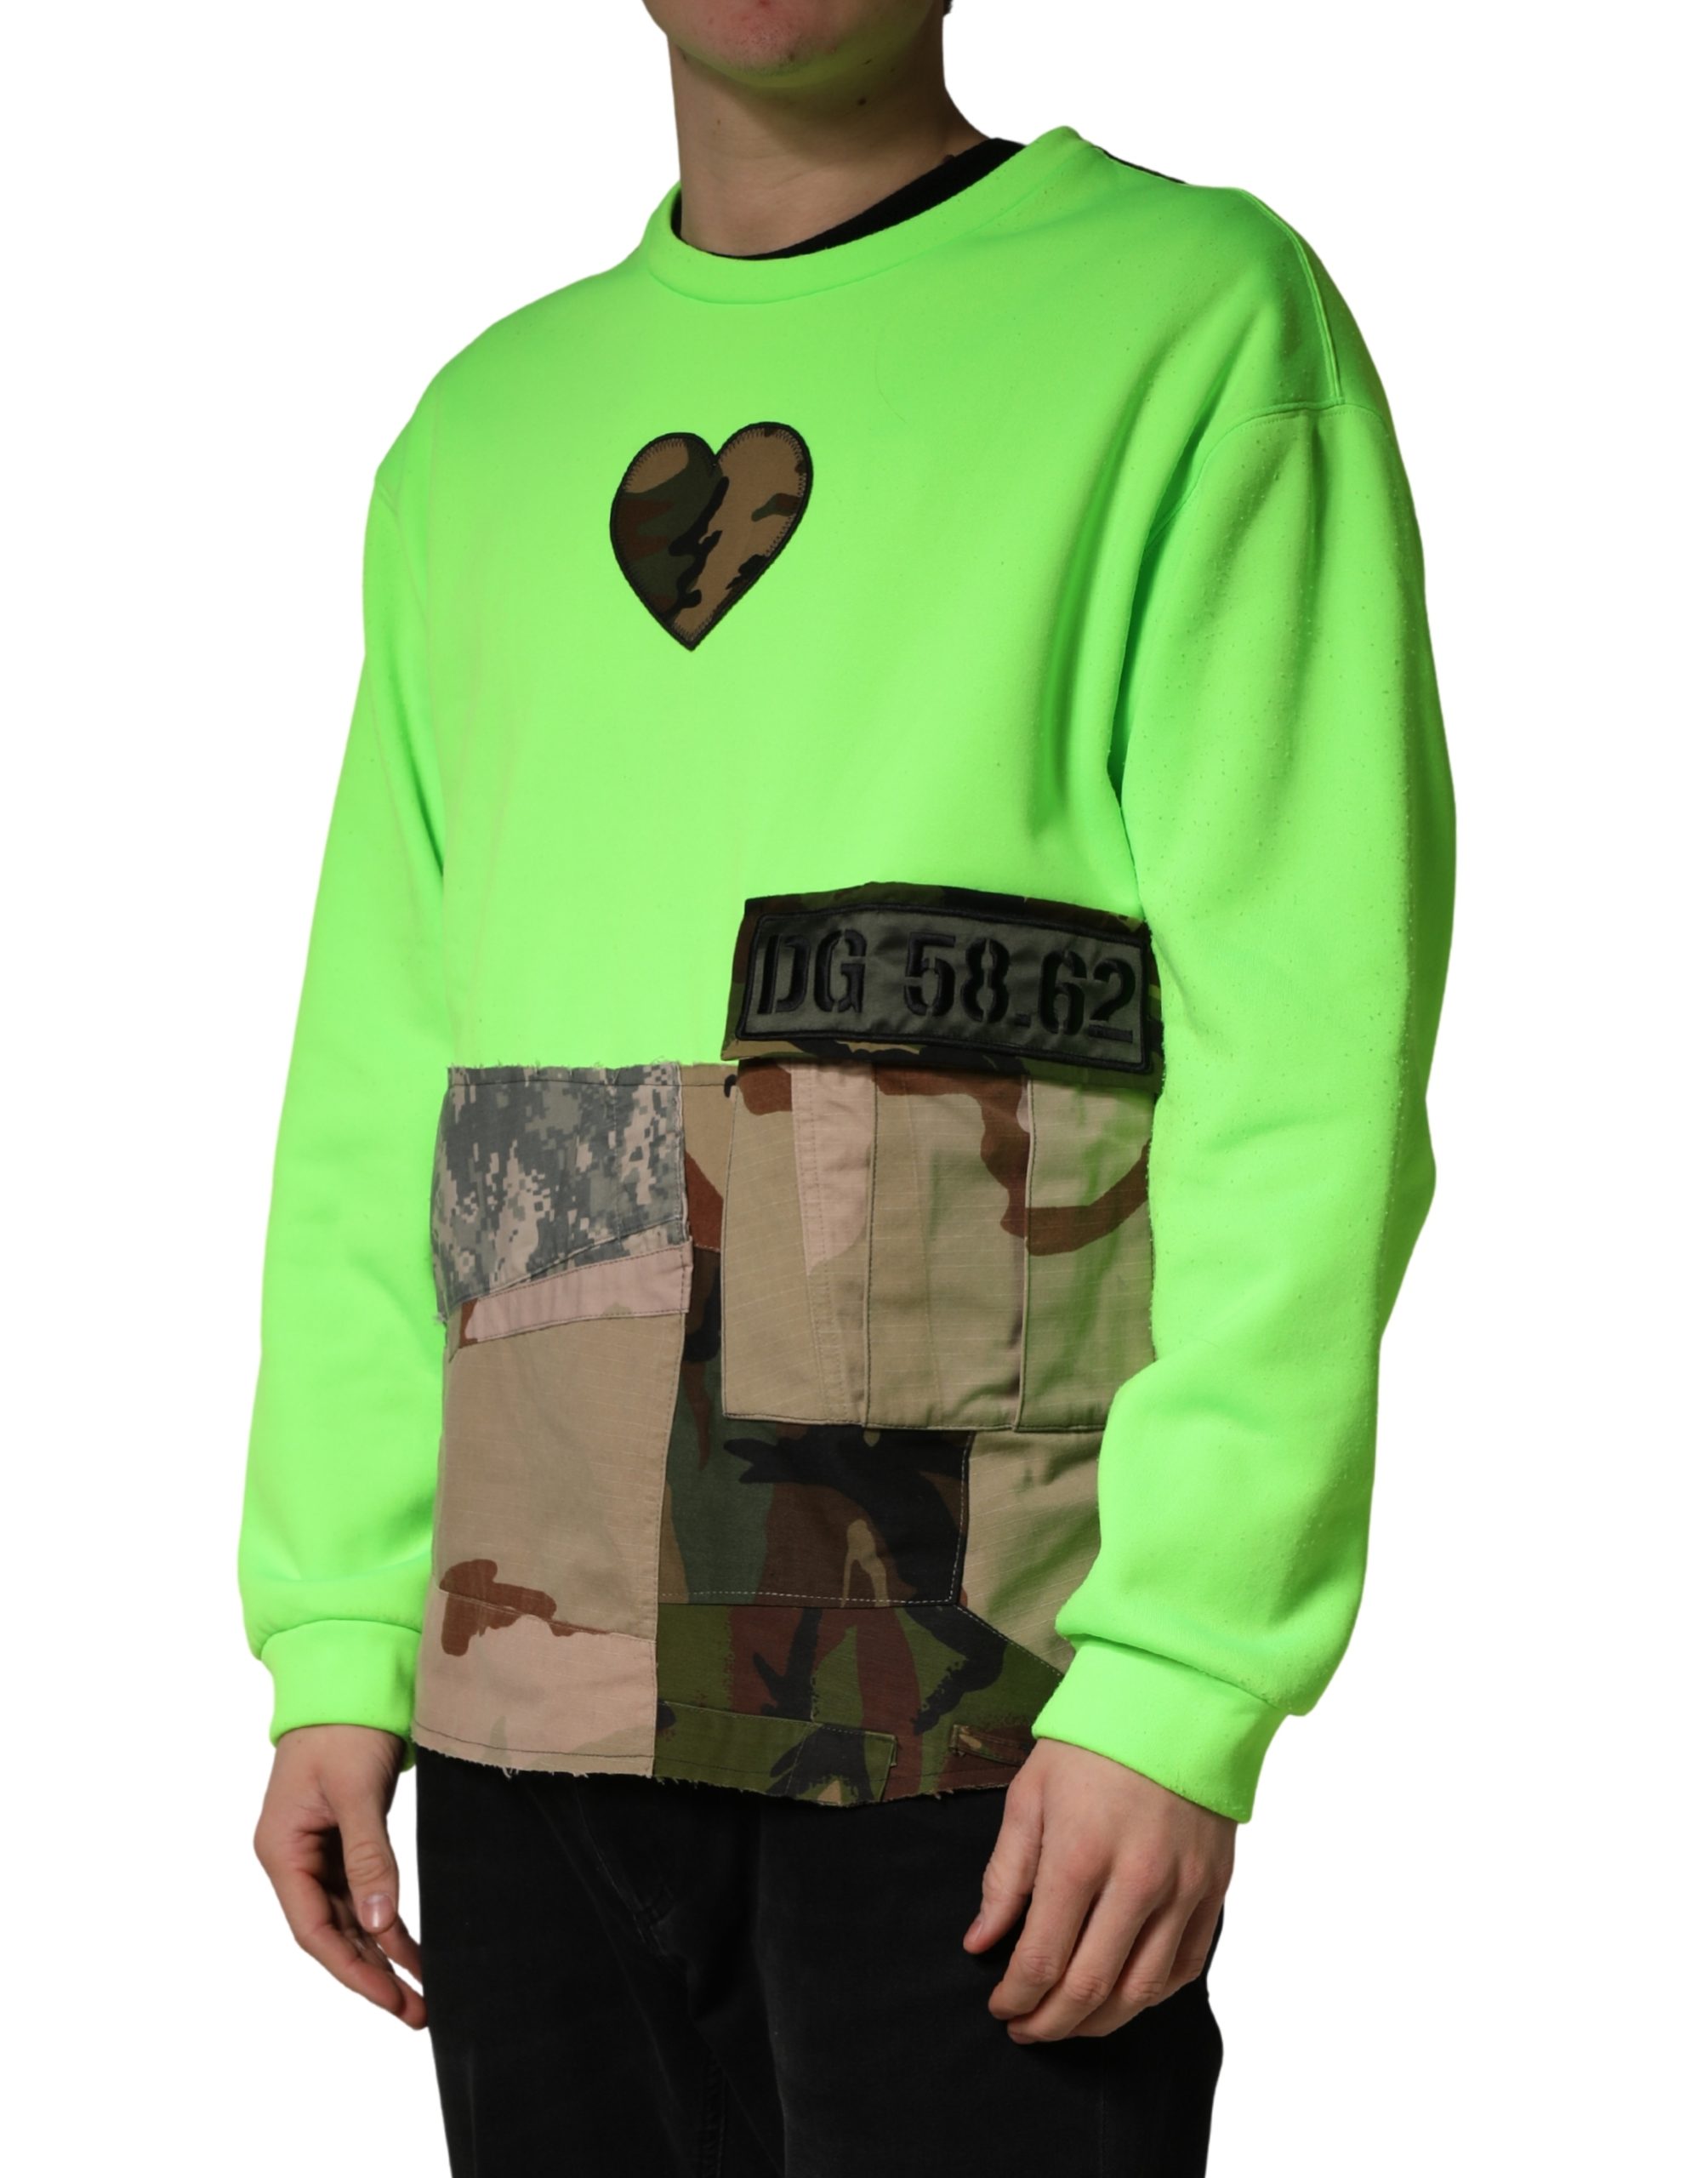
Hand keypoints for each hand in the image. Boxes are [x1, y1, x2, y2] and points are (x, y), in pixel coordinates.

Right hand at [253, 1723, 426, 2028]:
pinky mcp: (343, 1840)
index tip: (389, 1998)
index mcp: (281, 1849)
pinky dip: (386, 1921)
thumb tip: (377, 1923)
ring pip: (349, 1919)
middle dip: (372, 1975)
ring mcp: (317, 1851)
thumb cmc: (343, 1727)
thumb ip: (367, 1855)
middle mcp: (294, 1857)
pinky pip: (363, 1894)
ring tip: (421, 1995)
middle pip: (331, 1933)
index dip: (350, 1969)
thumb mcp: (356, 1791)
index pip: (312, 1928)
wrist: (348, 1677)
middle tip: (417, 2012)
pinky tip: (412, 1949)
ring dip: (382, 1955)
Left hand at [964, 1738, 1233, 2042]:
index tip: (999, 2006)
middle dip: (1051, 2023)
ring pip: (1141, 1991)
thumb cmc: (1092, 1744)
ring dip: (1099, 2021)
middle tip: (1026, 2029)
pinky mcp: (1213, 1891)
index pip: (1042, 1959)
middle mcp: (1135, 1883)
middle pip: (1090, 1988)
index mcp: (1079, 1857)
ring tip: (1069, 2022)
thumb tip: (981, 1942)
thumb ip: (1005, 1875)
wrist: (1176, 1702)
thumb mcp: (1029, 1795)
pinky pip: (1184, 1968)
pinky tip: (1122, 1996)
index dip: (1016, 1997)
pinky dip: (1150, 1996)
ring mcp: (1181, 1891)